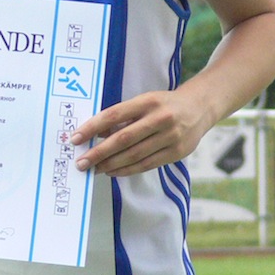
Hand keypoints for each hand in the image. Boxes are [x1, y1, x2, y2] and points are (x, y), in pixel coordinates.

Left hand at [70, 90, 211, 176]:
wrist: (199, 108)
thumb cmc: (163, 104)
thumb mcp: (143, 102)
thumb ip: (121, 117)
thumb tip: (95, 134)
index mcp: (147, 102)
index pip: (113, 115)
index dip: (92, 127)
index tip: (75, 138)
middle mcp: (160, 119)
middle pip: (122, 139)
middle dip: (98, 152)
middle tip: (81, 162)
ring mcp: (170, 137)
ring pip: (134, 155)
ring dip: (110, 164)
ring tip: (94, 169)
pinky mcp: (176, 152)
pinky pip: (146, 164)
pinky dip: (127, 170)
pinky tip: (113, 171)